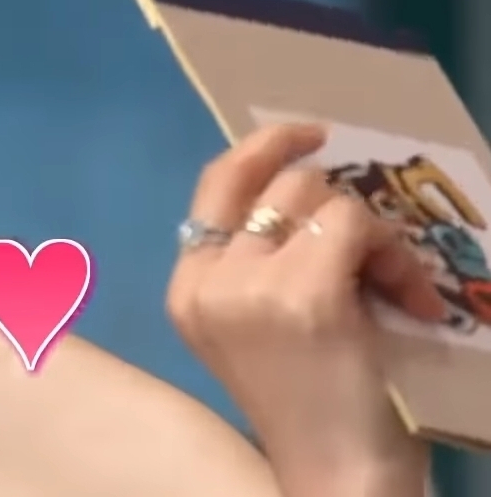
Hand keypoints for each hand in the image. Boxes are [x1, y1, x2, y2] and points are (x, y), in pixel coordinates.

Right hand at [167, 123, 447, 496]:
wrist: (335, 476)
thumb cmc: (309, 409)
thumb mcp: (257, 328)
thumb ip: (257, 265)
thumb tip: (309, 190)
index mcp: (186, 290)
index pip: (215, 184)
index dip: (265, 148)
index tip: (311, 137)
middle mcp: (206, 281)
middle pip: (273, 183)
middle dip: (337, 202)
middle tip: (378, 250)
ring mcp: (250, 287)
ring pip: (316, 196)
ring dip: (375, 233)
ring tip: (400, 285)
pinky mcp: (303, 294)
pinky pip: (353, 225)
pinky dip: (394, 255)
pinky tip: (413, 300)